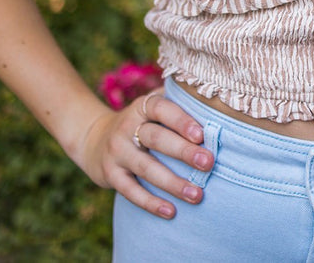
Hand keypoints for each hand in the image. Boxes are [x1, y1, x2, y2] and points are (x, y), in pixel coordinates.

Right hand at [76, 89, 213, 218]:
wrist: (95, 140)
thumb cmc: (141, 124)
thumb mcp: (151, 108)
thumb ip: (178, 102)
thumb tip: (218, 102)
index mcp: (142, 107)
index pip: (161, 108)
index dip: (181, 120)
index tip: (202, 134)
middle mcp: (127, 127)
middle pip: (156, 139)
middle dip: (183, 151)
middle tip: (209, 163)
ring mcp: (116, 151)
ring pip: (146, 168)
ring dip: (173, 183)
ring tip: (197, 195)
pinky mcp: (110, 174)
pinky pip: (131, 191)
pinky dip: (151, 202)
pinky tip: (171, 212)